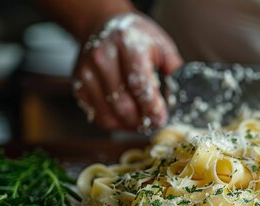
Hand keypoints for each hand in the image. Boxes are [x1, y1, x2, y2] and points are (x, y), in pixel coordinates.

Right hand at [73, 13, 182, 129]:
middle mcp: (103, 57)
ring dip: (130, 126)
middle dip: (142, 121)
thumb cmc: (137, 38)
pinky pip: (98, 116)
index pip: (139, 85)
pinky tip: (128, 119)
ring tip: (143, 123)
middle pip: (123, 104)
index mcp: (127, 45)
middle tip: (155, 124)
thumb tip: (180, 100)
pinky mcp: (79, 84)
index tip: (162, 119)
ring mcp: (87, 72)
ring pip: (109, 115)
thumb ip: (174, 71)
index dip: (152, 107)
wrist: (103, 24)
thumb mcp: (162, 45)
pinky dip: (115, 124)